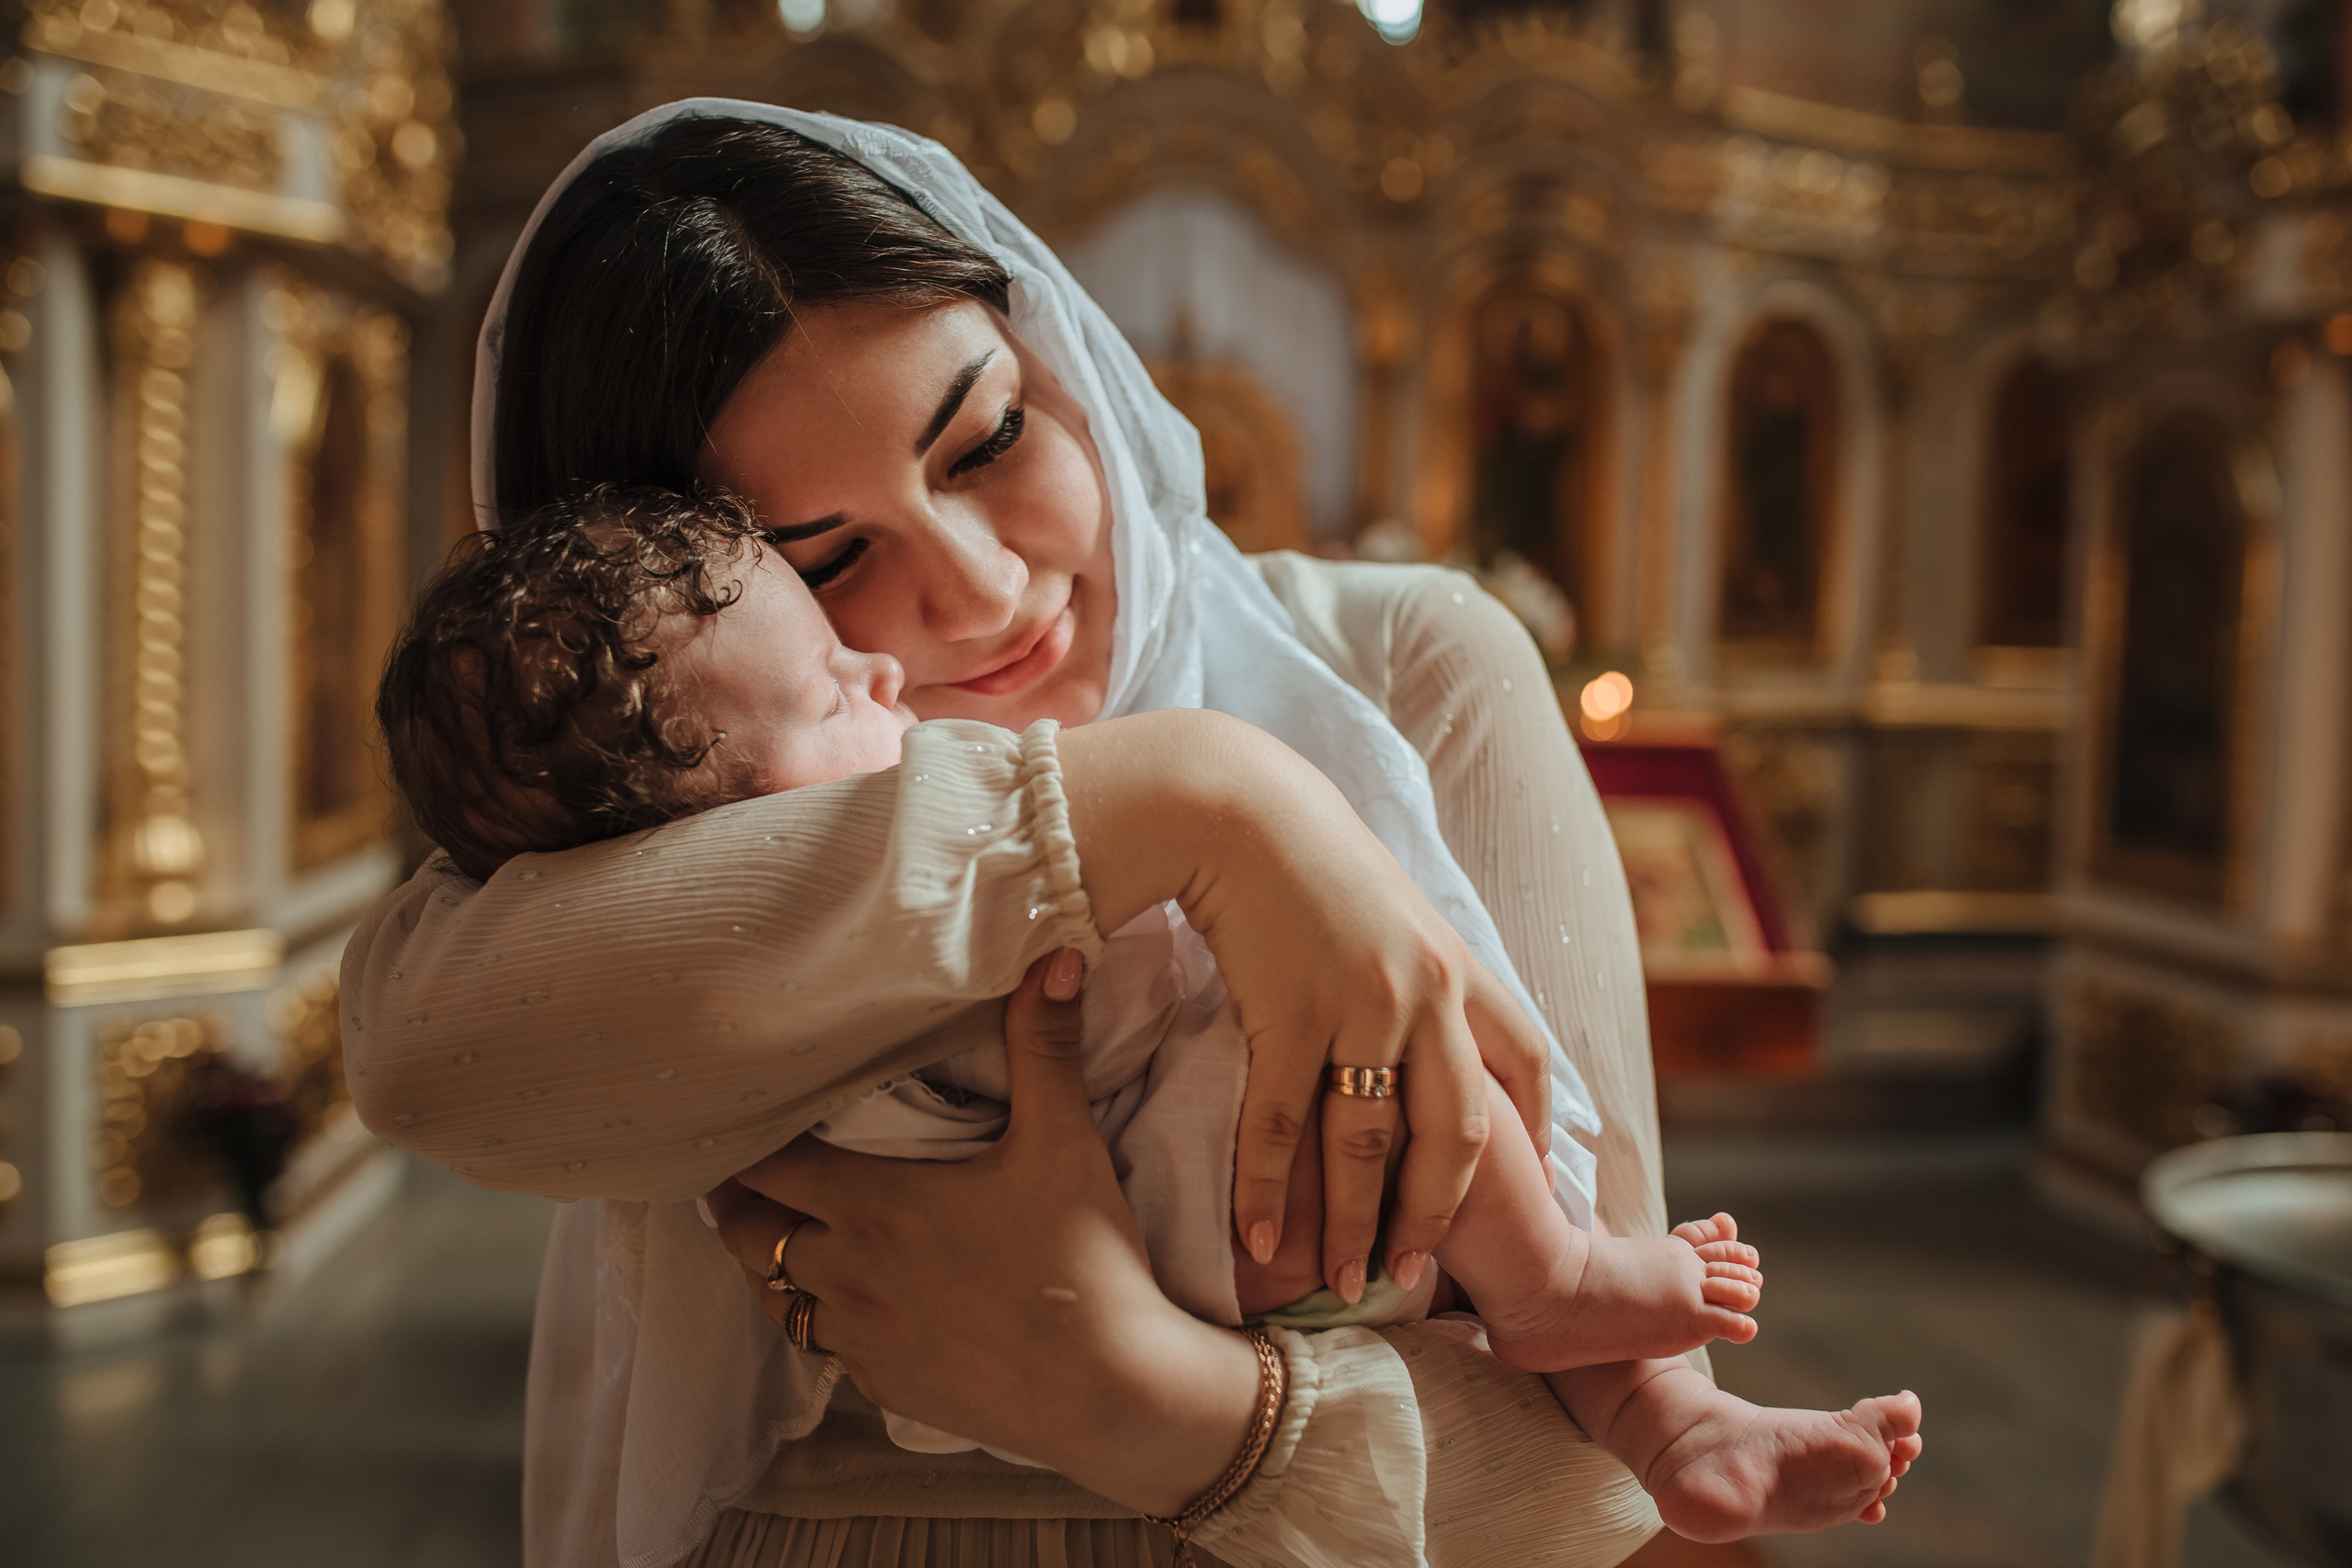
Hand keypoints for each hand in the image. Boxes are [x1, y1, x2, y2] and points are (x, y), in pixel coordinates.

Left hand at [706, 951, 1260, 1515]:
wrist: (1114, 1391)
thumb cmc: (1089, 1263)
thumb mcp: (1065, 1143)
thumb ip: (1045, 1046)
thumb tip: (1056, 956)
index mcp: (874, 1206)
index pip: (768, 1163)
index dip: (745, 1137)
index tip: (744, 1112)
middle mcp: (848, 1274)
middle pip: (745, 1231)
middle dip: (738, 1197)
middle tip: (749, 1167)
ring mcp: (861, 1338)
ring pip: (771, 1296)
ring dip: (769, 1259)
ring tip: (784, 1228)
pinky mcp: (885, 1386)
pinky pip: (821, 1347)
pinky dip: (818, 1316)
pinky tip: (849, 1298)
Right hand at [1058, 710, 1547, 1300]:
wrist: (1239, 811)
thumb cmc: (1312, 867)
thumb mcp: (1397, 916)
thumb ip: (1428, 978)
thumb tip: (1438, 1040)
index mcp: (1461, 967)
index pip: (1526, 1066)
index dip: (1537, 1137)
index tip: (1532, 1194)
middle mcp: (1427, 992)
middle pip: (1453, 1133)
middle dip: (1435, 1214)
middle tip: (1414, 1276)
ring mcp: (1359, 1004)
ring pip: (1366, 1144)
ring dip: (1352, 1221)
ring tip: (1342, 1280)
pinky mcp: (1286, 1012)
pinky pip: (1280, 1123)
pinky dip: (1268, 1188)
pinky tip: (1260, 1237)